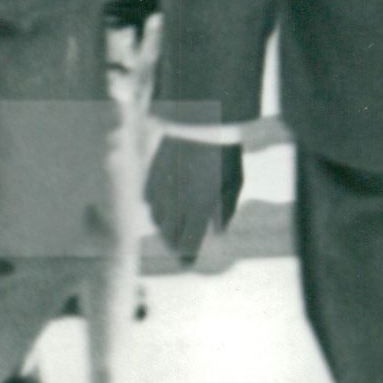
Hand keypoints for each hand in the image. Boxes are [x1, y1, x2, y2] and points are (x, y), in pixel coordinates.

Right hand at [144, 135, 241, 265]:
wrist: (199, 119)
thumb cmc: (223, 149)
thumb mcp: (234, 179)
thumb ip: (227, 208)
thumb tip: (219, 230)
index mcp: (197, 207)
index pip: (187, 243)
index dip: (187, 256)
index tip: (188, 263)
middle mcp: (175, 203)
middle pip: (169, 235)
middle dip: (175, 243)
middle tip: (181, 248)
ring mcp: (160, 190)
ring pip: (157, 218)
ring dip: (165, 226)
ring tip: (174, 228)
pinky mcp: (149, 176)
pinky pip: (149, 200)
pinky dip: (156, 206)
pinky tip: (164, 205)